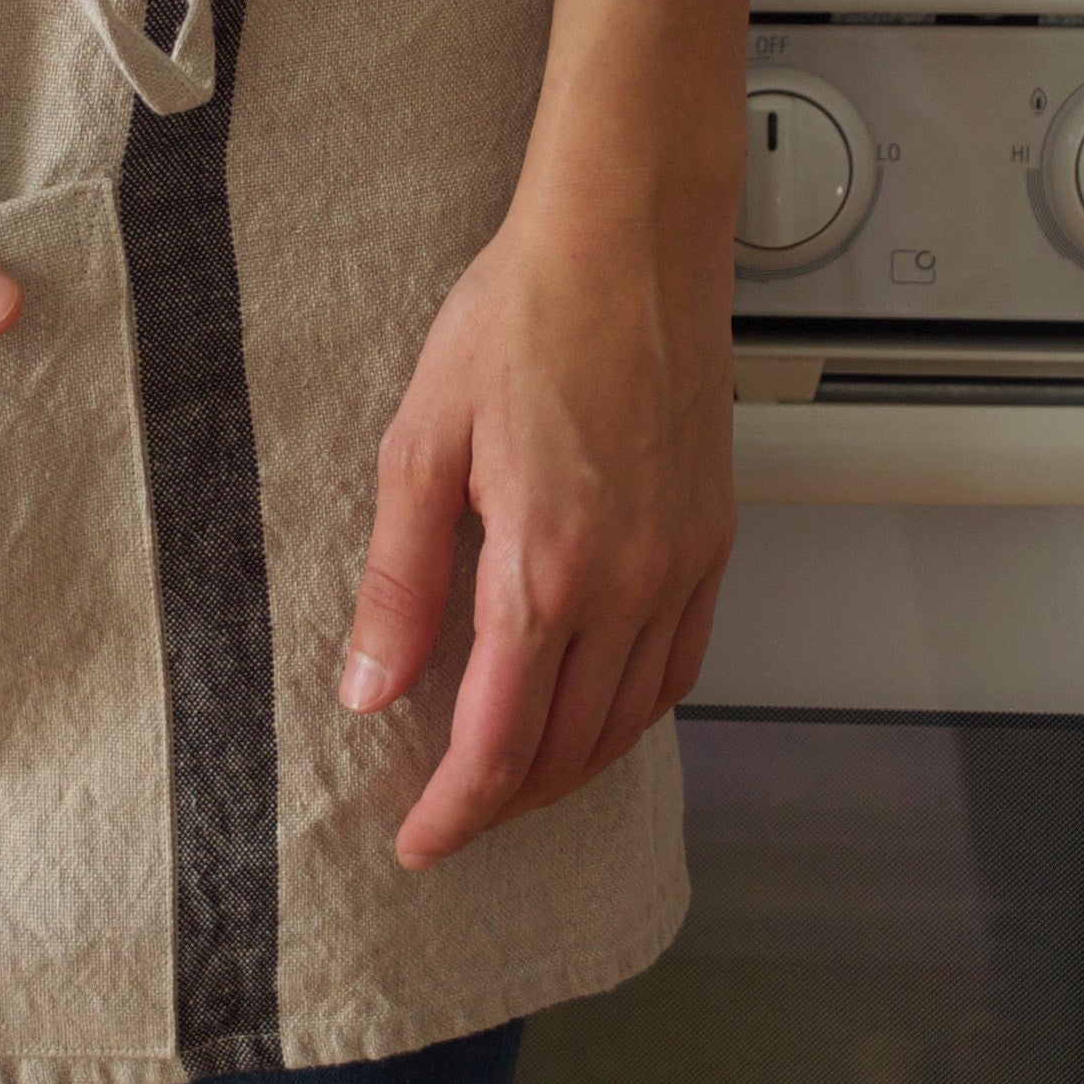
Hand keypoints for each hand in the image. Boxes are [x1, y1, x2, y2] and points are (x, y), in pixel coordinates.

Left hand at [343, 202, 734, 868]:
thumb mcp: (421, 446)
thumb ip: (399, 582)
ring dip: (571, 768)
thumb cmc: (521, 317)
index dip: (455, 811)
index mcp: (546, 569)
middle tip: (452, 816)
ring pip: (631, 719)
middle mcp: (629, 584)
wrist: (626, 240)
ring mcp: (682, 565)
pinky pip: (682, 665)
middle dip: (505, 802)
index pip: (499, 744)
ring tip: (514, 781)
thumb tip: (369, 688)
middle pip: (568, 749)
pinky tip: (598, 710)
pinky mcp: (713, 538)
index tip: (419, 842)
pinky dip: (636, 713)